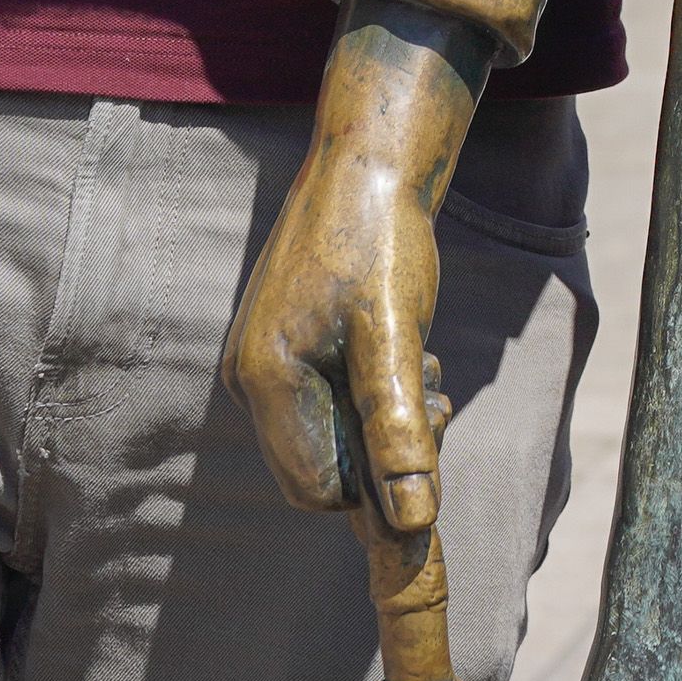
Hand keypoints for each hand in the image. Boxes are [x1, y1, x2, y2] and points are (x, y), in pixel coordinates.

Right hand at [227, 10, 485, 526]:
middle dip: (381, 449)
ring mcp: (262, 360)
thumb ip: (399, 429)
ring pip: (327, 433)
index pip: (317, 489)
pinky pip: (324, 401)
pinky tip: (402, 352)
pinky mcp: (281, 345)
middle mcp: (249, 377)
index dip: (380, 480)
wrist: (367, 161)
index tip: (430, 424)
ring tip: (421, 363)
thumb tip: (414, 519)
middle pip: (320, 466)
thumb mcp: (398, 339)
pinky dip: (368, 393)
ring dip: (381, 418)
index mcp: (264, 379)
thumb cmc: (384, 241)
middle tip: (432, 395)